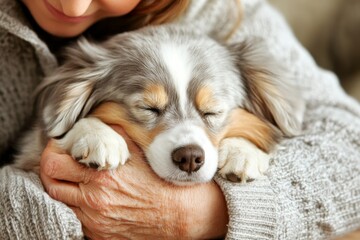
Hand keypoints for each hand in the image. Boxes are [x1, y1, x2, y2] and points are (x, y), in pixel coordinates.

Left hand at [40, 125, 227, 238]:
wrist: (182, 215)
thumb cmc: (164, 182)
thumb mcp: (141, 151)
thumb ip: (115, 135)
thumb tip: (96, 123)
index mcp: (101, 176)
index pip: (54, 163)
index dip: (53, 151)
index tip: (62, 146)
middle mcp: (93, 201)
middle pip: (51, 183)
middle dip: (54, 168)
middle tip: (65, 161)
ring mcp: (95, 221)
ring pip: (61, 202)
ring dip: (67, 187)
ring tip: (82, 178)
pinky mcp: (101, 235)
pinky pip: (78, 218)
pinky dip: (81, 205)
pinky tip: (97, 196)